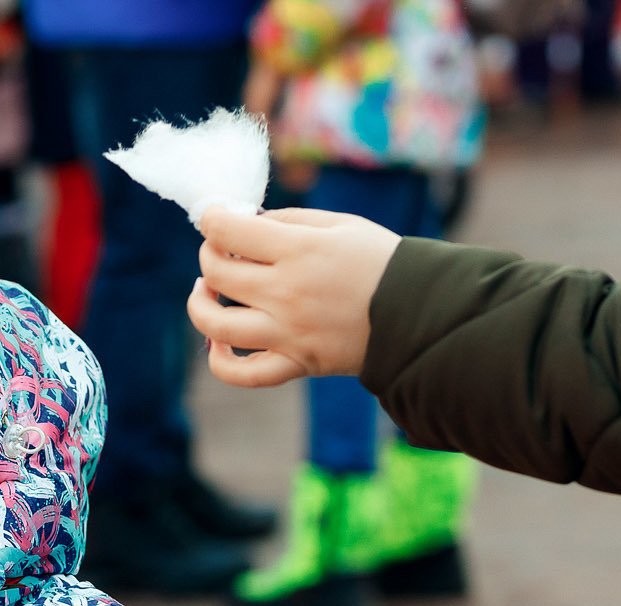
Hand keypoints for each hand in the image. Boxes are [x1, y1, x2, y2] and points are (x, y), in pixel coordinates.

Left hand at [187, 206, 403, 388]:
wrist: (421, 313)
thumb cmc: (382, 261)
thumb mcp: (340, 224)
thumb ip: (287, 221)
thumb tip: (243, 223)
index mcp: (299, 251)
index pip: (227, 232)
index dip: (211, 219)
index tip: (214, 217)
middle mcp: (286, 293)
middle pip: (217, 274)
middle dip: (209, 255)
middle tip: (220, 250)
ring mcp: (287, 333)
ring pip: (215, 325)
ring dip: (200, 304)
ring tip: (207, 290)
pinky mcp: (296, 364)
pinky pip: (242, 374)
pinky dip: (220, 361)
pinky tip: (219, 343)